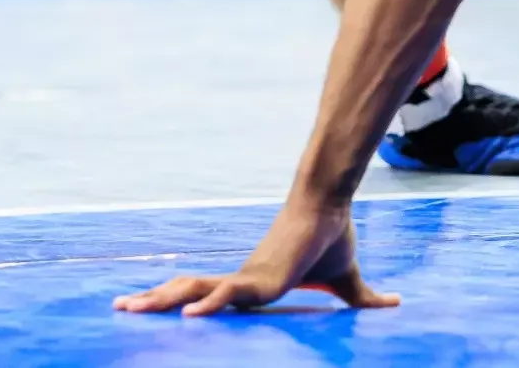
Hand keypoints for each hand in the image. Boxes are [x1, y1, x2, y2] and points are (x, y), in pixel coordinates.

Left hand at [114, 197, 397, 315]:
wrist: (331, 203)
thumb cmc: (331, 236)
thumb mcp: (347, 282)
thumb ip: (364, 299)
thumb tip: (398, 302)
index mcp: (252, 282)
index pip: (207, 293)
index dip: (180, 301)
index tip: (154, 310)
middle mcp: (241, 279)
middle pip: (186, 288)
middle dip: (152, 299)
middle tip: (120, 307)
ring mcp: (248, 277)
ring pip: (193, 289)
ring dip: (160, 299)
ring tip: (127, 308)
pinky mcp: (261, 277)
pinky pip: (229, 294)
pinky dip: (208, 304)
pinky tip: (187, 315)